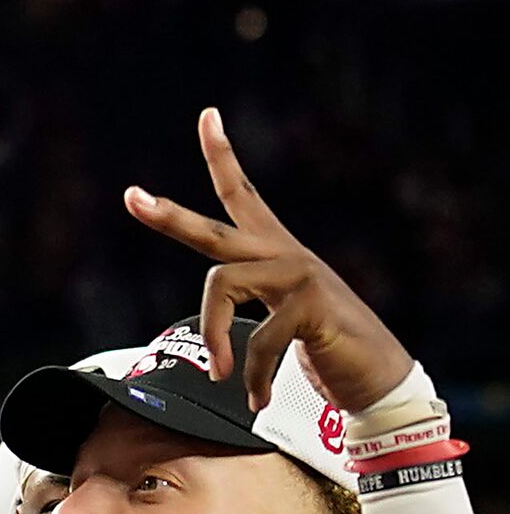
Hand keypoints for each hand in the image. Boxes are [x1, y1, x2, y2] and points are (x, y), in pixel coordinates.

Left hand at [124, 106, 412, 413]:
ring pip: (222, 285)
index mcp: (276, 251)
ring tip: (223, 376)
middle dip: (168, 217)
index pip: (242, 195)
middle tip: (131, 197)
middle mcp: (286, 255)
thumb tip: (210, 321)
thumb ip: (251, 304)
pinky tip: (255, 398)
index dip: (223, 155)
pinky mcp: (312, 306)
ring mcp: (300, 276)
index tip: (208, 115)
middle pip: (214, 231)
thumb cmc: (329, 349)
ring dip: (214, 337)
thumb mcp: (282, 318)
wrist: (381, 381)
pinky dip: (252, 374)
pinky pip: (258, 338)